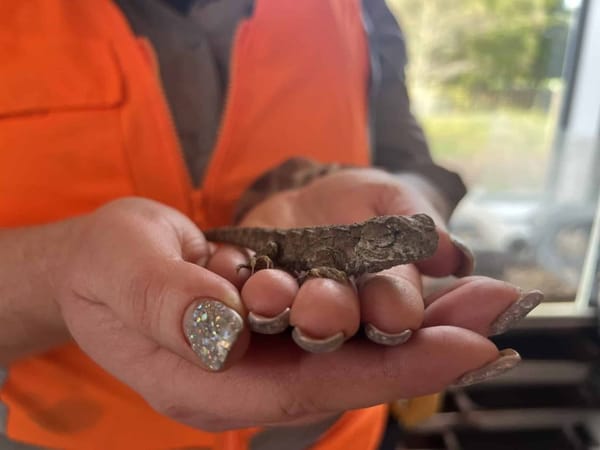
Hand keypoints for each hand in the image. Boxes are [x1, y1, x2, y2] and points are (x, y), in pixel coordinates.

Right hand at [52, 194, 538, 432]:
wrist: (92, 267)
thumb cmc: (103, 268)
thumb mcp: (120, 267)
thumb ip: (166, 299)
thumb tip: (225, 324)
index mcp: (203, 382)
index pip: (310, 386)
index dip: (390, 371)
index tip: (465, 347)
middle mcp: (241, 381)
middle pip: (347, 372)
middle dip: (427, 348)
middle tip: (498, 313)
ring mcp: (257, 359)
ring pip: (350, 351)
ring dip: (417, 327)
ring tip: (480, 298)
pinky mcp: (266, 333)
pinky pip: (336, 328)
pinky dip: (382, 310)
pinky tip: (423, 290)